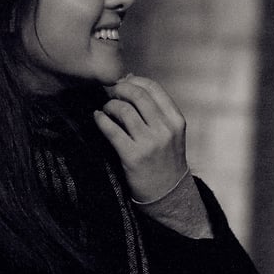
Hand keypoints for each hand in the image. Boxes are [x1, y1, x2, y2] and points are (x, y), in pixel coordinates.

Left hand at [94, 75, 188, 202]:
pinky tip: (97, 118)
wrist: (168, 193)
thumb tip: (130, 80)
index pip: (154, 88)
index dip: (134, 80)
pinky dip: (100, 120)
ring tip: (106, 110)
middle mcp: (165, 130)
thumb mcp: (171, 133)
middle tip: (110, 94)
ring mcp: (150, 143)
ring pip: (124, 110)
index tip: (123, 83)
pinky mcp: (133, 156)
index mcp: (176, 120)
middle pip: (137, 95)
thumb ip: (156, 110)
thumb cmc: (166, 159)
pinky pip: (111, 130)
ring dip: (109, 105)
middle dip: (119, 89)